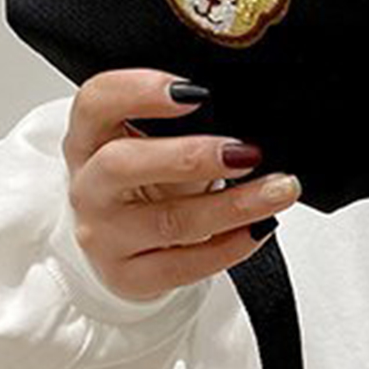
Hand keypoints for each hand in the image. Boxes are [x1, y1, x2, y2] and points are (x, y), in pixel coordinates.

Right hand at [61, 68, 301, 304]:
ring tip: (279, 190)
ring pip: (169, 221)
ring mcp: (104, 236)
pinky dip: (230, 247)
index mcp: (89, 139)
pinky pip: (184, 265)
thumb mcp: (156, 144)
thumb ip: (187, 123)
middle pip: (123, 164)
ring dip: (233, 205)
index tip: (196, 92)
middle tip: (245, 153)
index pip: (96, 102)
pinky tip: (259, 229)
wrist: (132, 248)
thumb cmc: (151, 185)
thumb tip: (249, 118)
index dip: (139, 91)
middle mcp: (90, 186)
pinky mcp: (128, 277)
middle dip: (192, 156)